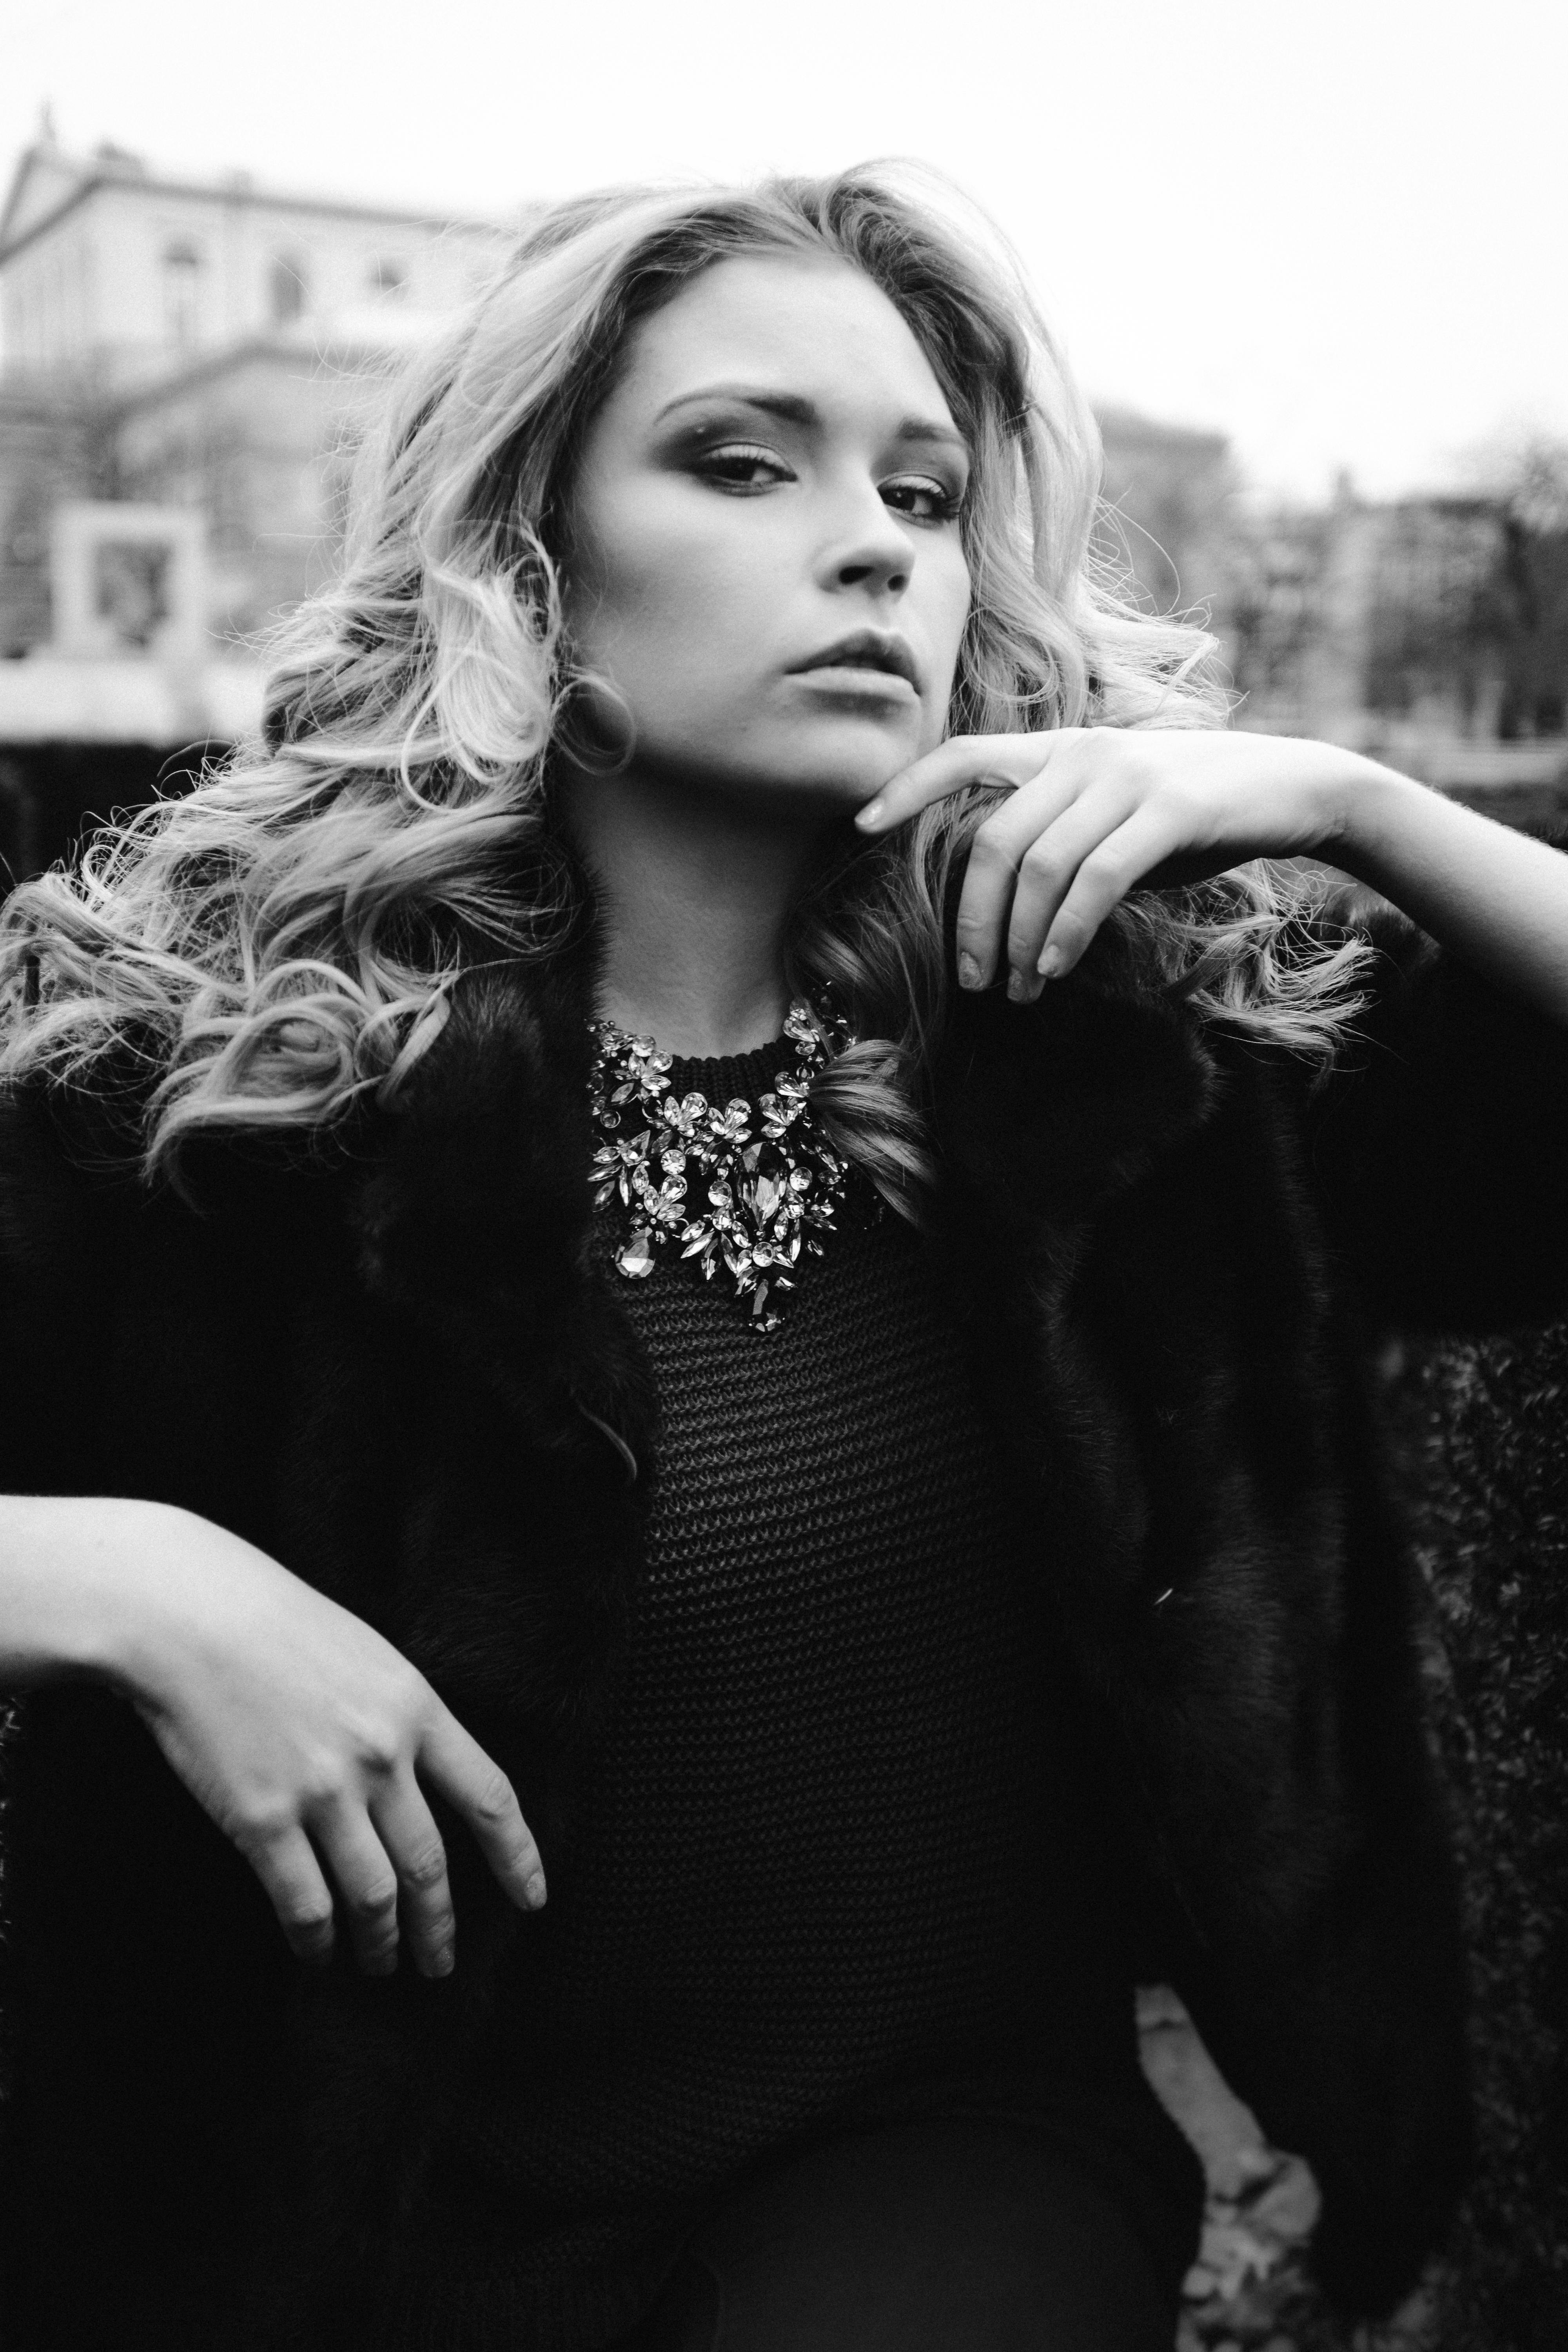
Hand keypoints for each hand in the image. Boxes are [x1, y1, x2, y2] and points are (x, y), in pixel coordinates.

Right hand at [100, 1503, 545, 1976]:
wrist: (193, 1616)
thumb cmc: (278, 1627)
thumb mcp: (371, 1657)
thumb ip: (403, 1720)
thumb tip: (420, 1786)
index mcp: (417, 1709)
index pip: (490, 1797)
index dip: (517, 1857)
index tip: (532, 1899)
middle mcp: (381, 1756)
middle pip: (430, 1864)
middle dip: (438, 1924)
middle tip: (440, 1960)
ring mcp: (324, 1791)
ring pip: (373, 1895)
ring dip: (381, 1942)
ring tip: (380, 1964)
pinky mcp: (264, 1819)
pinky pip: (305, 1902)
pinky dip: (317, 1939)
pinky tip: (319, 1951)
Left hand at [855, 727, 1359, 1000]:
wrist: (1292, 787)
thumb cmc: (1192, 812)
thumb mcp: (1113, 812)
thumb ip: (1057, 835)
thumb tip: (1001, 900)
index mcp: (1060, 749)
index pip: (963, 754)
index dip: (907, 787)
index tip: (860, 826)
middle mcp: (1083, 754)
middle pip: (993, 841)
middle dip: (971, 920)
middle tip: (972, 980)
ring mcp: (1126, 778)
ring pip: (1040, 867)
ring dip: (1018, 941)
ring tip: (1018, 990)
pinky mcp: (1169, 810)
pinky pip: (1095, 880)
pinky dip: (1066, 932)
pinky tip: (1054, 969)